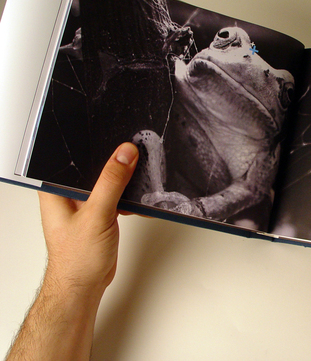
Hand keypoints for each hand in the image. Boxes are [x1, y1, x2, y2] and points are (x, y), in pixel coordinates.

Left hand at [39, 142, 138, 294]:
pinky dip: (129, 197)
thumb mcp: (96, 214)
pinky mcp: (99, 213)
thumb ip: (111, 182)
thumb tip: (124, 154)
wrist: (83, 287)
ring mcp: (85, 204)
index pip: (73, 156)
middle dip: (115, 162)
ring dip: (124, 180)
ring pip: (107, 180)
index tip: (118, 139)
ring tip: (138, 176)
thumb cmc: (76, 259)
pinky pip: (117, 196)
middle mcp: (68, 194)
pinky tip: (139, 200)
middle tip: (133, 155)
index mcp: (56, 189)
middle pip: (93, 166)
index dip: (93, 144)